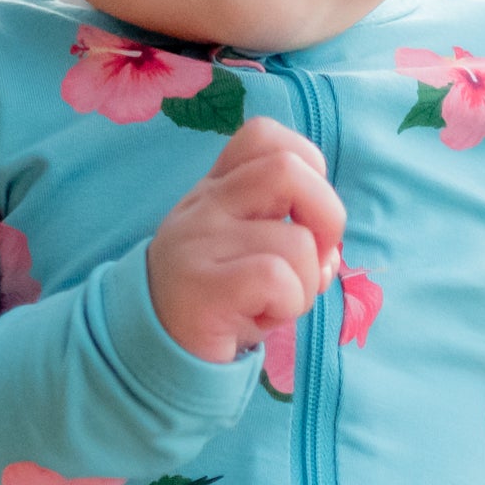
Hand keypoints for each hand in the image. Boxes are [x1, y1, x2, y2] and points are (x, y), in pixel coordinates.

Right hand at [147, 118, 343, 364]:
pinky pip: (277, 278)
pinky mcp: (205, 287)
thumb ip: (290, 232)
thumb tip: (331, 254)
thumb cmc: (218, 300)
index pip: (264, 135)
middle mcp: (205, 204)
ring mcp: (201, 241)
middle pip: (288, 170)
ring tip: (274, 303)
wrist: (153, 349)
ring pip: (297, 241)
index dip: (307, 165)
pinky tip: (263, 317)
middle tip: (316, 259)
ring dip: (306, 284)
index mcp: (217, 188)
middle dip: (328, 216)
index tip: (303, 213)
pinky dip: (289, 304)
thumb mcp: (248, 250)